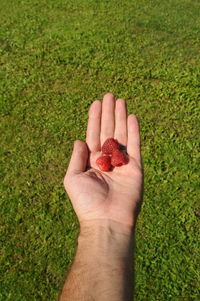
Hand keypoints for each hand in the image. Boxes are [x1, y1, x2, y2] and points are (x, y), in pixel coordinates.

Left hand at [64, 93, 142, 227]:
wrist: (106, 219)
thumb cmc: (86, 201)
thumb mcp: (73, 177)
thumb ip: (77, 157)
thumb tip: (79, 140)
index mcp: (92, 160)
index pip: (93, 134)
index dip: (94, 118)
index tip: (96, 103)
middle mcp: (107, 159)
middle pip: (108, 130)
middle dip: (108, 113)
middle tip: (109, 95)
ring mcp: (122, 162)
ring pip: (121, 134)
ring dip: (120, 117)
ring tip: (120, 100)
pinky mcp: (135, 167)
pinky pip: (134, 145)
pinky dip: (133, 131)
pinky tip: (131, 117)